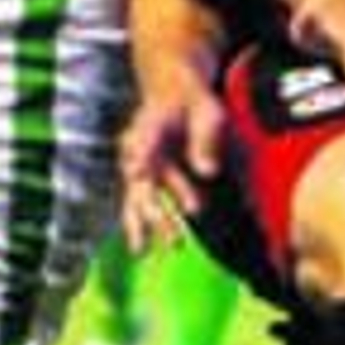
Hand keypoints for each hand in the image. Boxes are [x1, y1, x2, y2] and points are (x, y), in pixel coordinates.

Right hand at [119, 68, 227, 249]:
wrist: (174, 93)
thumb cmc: (195, 102)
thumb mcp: (209, 113)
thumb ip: (206, 140)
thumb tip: (208, 173)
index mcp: (153, 122)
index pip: (146, 139)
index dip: (141, 155)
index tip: (135, 171)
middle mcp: (139, 145)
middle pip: (141, 178)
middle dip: (153, 208)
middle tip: (171, 235)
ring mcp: (138, 162)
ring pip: (136, 195)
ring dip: (143, 222)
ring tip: (142, 251)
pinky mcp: (143, 176)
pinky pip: (137, 202)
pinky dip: (137, 223)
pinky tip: (140, 248)